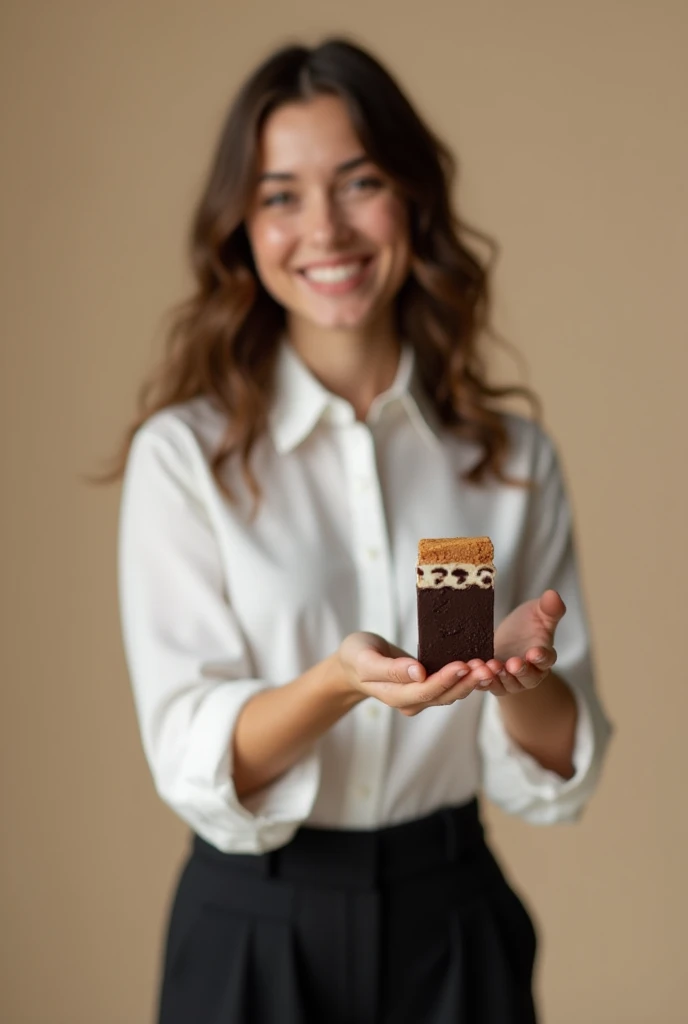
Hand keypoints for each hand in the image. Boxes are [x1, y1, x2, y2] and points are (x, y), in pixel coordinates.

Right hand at [337, 632, 489, 714]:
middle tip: (487, 666)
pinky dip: (469, 677)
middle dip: (468, 682)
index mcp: (395, 695)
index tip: (463, 664)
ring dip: (473, 681)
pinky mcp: (430, 685)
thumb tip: (417, 673)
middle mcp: (412, 701)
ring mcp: (422, 695)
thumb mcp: (365, 659)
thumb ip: (389, 668)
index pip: (425, 691)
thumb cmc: (357, 657)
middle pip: (445, 695)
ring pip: (453, 692)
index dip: (446, 679)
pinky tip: (484, 665)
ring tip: (491, 665)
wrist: (354, 662)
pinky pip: (453, 685)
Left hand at [399, 589, 566, 711]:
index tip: (535, 652)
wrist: (508, 640)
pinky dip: (480, 679)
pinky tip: (472, 669)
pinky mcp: (491, 682)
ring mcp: (510, 681)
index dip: (541, 657)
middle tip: (512, 664)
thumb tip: (553, 595)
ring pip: (506, 683)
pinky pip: (485, 684)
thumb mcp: (538, 614)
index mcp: (543, 657)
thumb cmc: (527, 626)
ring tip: (490, 666)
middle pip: (528, 677)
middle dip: (520, 671)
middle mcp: (529, 674)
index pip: (546, 659)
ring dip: (498, 677)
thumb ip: (548, 608)